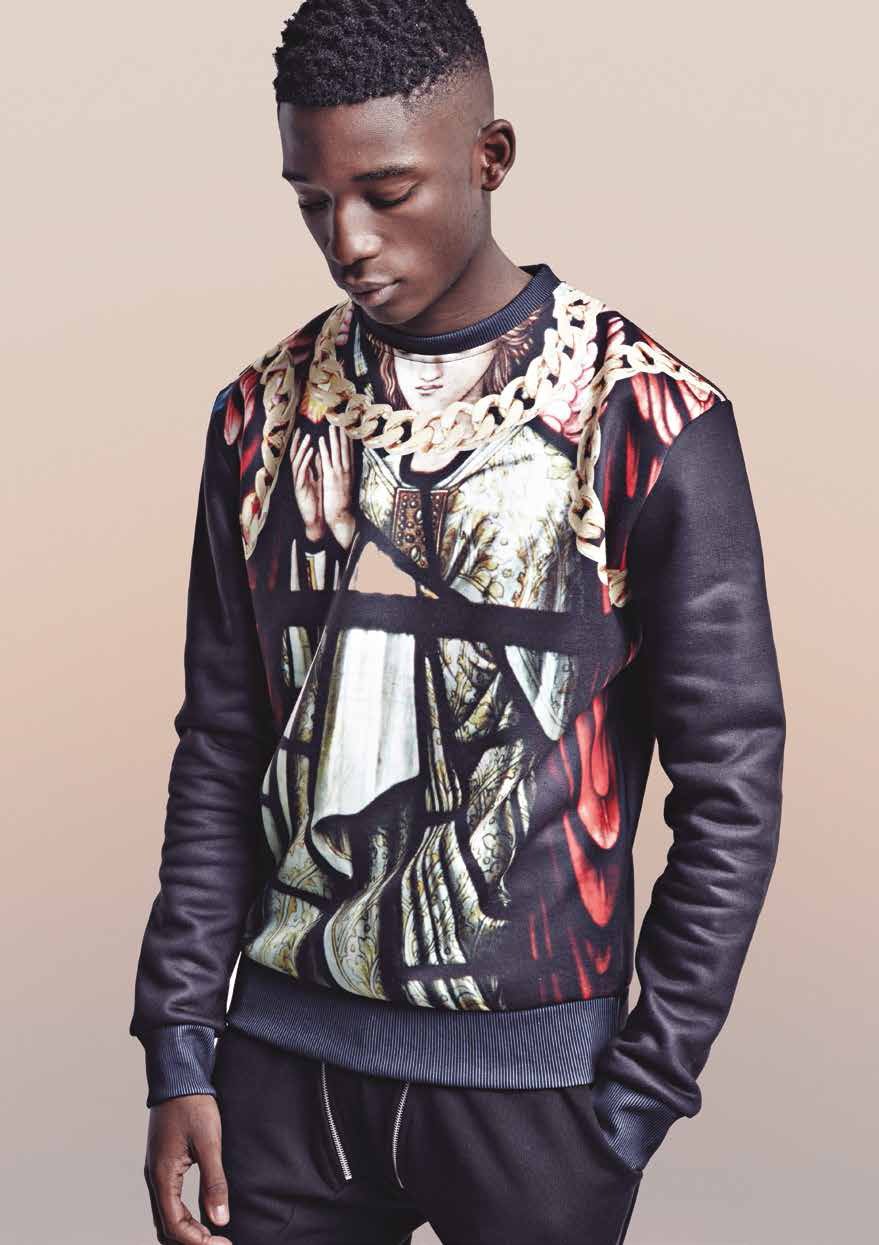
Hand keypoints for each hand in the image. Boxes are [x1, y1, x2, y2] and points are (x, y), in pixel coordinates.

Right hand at [143, 1094, 230, 1243]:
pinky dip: (183, 1216)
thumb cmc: (193, 1105)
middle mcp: (155, 1178)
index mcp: (163, 1175)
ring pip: (166, 1216)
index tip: (222, 1244)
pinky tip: (202, 1215)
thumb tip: (220, 1219)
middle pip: (166, 1226)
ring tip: (213, 1235)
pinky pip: (169, 1202)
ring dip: (187, 1231)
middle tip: (221, 1243)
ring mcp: (157, 1172)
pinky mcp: (164, 1165)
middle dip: (191, 1240)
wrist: (179, 1077)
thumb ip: (214, 1181)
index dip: (197, 1241)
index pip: (174, 1225)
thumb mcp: (209, 1142)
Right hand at [290, 425, 325, 540]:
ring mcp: (298, 482)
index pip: (300, 456)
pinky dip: (306, 461)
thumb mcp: (319, 481)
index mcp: (303, 475)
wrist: (316, 520)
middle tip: (299, 430)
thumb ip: (318, 468)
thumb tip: (322, 454)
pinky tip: (311, 452)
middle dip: (297, 443)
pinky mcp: (300, 488)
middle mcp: (298, 477)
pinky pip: (302, 472)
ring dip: (302, 450)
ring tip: (307, 438)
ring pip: (297, 462)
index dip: (300, 444)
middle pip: (295, 457)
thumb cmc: (318, 501)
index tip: (303, 432)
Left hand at [319, 421, 355, 548]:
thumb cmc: (341, 503)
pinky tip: (321, 440)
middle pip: (346, 449)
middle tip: (341, 421)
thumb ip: (341, 475)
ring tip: (332, 426)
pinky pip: (327, 460)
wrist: (341, 516)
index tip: (347, 429)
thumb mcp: (343, 486)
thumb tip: (339, 465)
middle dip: (343, 435)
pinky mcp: (331, 477)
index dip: (348, 440)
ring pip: (337, 452)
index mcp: (350, 472)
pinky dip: (324, 449)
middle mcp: (347, 471)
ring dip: (334, 438)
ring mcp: (339, 474)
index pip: (350, 453)